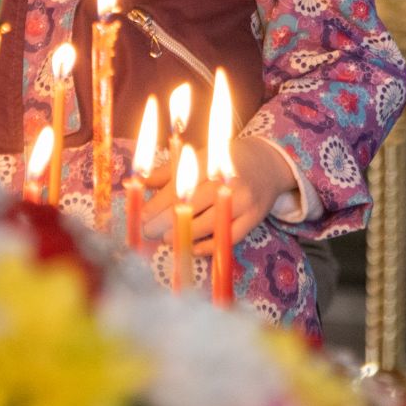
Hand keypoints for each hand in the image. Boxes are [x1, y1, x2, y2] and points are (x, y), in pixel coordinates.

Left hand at [140, 137, 297, 255]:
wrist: (268, 164)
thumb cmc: (225, 161)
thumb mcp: (198, 158)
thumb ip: (168, 172)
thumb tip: (137, 183)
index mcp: (211, 162)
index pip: (182, 185)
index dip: (159, 202)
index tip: (142, 215)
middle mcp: (229, 181)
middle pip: (194, 204)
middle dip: (167, 220)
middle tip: (148, 232)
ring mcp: (244, 201)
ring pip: (211, 222)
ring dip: (186, 234)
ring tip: (166, 239)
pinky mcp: (254, 218)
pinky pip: (229, 237)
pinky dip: (210, 245)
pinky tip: (192, 248)